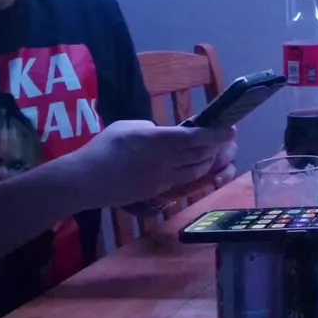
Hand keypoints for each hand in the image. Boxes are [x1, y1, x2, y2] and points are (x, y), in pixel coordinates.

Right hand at [60, 120, 235, 209]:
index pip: (197, 138)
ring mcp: (163, 178)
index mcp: (159, 141)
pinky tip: (194, 165)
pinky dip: (194, 172)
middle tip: (224, 138)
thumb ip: (150, 129)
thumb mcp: (128, 127)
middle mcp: (165, 161)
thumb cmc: (103, 148)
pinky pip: (184, 180)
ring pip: (196, 170)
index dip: (217, 135)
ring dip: (208, 160)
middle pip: (201, 155)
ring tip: (212, 151)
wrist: (86, 181)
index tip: (230, 130)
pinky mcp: (157, 190)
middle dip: (217, 147)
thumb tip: (162, 134)